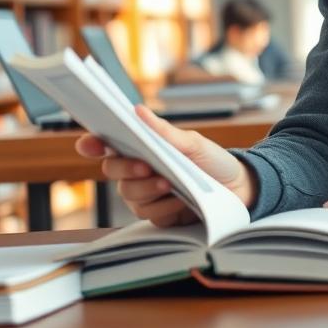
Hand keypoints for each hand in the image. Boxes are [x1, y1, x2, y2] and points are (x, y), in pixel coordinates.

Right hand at [74, 106, 258, 226]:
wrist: (239, 188)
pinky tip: (179, 201)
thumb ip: (165, 132)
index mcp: (142, 148)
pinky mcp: (159, 216)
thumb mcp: (193, 143)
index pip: (108, 146)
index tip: (88, 144)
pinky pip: (150, 215)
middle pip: (113, 171)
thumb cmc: (213, 161)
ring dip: (148, 189)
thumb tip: (138, 111)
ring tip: (168, 183)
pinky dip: (164, 207)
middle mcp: (138, 172)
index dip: (92, 144)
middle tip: (144, 165)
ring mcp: (146, 195)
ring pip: (129, 195)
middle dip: (126, 168)